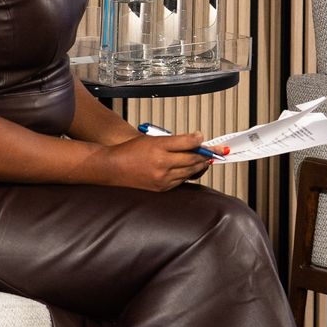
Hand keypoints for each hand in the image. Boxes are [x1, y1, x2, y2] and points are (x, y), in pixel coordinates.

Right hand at [96, 134, 217, 190]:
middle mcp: (161, 163)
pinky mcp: (161, 188)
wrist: (113, 167)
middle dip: (205, 155)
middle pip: (192, 158)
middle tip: (213, 151)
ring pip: (189, 171)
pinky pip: (181, 181)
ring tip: (205, 160)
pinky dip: (188, 174)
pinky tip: (191, 169)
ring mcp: (162, 178)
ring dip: (199, 165)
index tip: (203, 138)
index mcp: (159, 147)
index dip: (199, 140)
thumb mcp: (152, 139)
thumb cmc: (130, 151)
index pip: (187, 143)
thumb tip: (194, 141)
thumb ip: (174, 141)